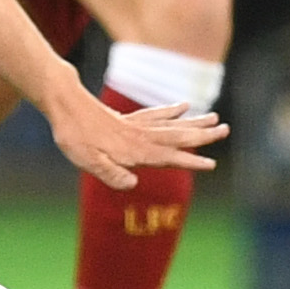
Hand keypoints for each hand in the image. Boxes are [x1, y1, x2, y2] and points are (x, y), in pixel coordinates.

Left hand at [46, 95, 224, 190]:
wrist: (63, 104)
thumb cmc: (73, 136)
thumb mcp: (86, 160)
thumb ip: (110, 173)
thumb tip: (132, 183)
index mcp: (134, 150)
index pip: (168, 157)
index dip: (189, 161)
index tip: (211, 164)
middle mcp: (140, 136)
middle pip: (177, 136)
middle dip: (202, 136)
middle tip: (226, 129)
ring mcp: (135, 125)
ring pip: (171, 124)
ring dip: (194, 123)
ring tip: (215, 119)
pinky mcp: (127, 118)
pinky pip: (155, 114)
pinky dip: (171, 111)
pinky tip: (184, 106)